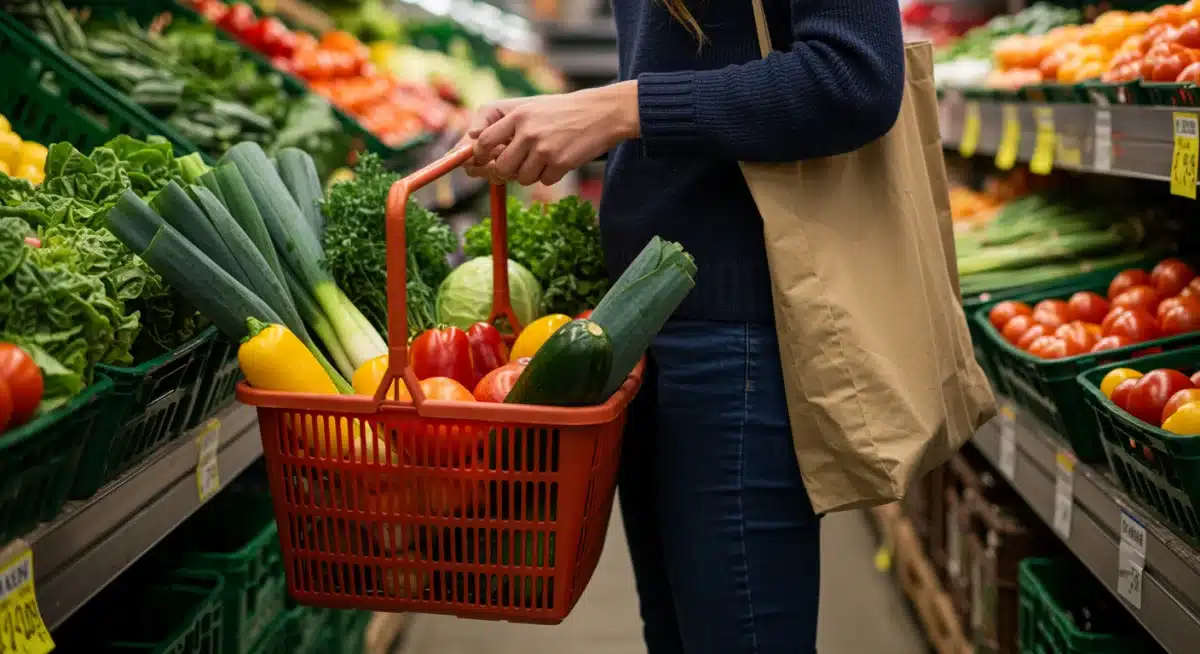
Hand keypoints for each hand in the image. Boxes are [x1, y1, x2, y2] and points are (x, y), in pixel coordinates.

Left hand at [464, 82, 639, 185]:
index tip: (482, 161)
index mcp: (518, 115)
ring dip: (531, 174)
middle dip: (505, 172)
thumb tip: (471, 143)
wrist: (602, 113)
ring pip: (522, 178)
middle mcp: (528, 131)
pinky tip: (560, 159)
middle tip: (516, 166)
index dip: (479, 155)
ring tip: (545, 157)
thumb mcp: (531, 108)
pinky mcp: (561, 163)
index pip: (483, 140)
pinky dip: (550, 174)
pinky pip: (544, 181)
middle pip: (501, 167)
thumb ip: (503, 124)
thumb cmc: (562, 112)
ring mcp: (544, 148)